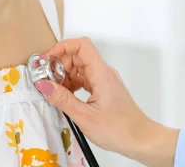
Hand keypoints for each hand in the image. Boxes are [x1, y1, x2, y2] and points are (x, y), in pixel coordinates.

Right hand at [35, 37, 178, 166]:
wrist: (140, 139)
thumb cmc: (120, 129)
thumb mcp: (85, 116)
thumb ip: (62, 99)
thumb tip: (44, 85)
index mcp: (101, 73)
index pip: (81, 45)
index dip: (62, 47)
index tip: (47, 59)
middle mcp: (104, 72)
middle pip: (78, 55)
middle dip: (60, 65)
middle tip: (48, 80)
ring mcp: (104, 80)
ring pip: (80, 67)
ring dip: (65, 76)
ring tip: (56, 91)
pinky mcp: (104, 89)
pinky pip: (84, 78)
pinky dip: (72, 84)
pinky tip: (66, 97)